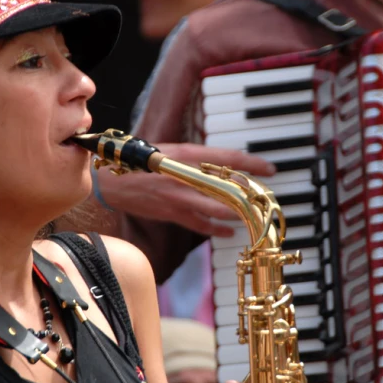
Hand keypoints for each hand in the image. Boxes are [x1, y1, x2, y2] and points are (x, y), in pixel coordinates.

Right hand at [96, 142, 275, 237]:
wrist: (112, 181)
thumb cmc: (142, 162)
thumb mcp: (171, 152)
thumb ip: (196, 158)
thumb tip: (223, 164)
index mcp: (187, 155)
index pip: (229, 158)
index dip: (252, 164)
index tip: (270, 169)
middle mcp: (186, 176)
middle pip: (229, 186)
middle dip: (251, 193)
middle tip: (266, 196)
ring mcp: (180, 197)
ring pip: (219, 208)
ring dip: (239, 212)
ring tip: (254, 213)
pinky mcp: (173, 214)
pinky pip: (202, 225)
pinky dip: (218, 229)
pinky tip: (231, 231)